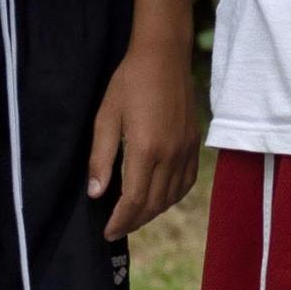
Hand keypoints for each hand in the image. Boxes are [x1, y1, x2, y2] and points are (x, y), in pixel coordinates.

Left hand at [86, 38, 200, 241]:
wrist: (164, 57)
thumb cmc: (129, 82)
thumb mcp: (106, 117)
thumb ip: (100, 157)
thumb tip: (96, 193)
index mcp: (146, 149)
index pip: (134, 200)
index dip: (120, 221)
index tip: (107, 232)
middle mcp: (170, 155)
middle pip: (153, 204)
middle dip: (133, 222)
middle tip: (116, 230)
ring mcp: (185, 150)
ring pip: (171, 197)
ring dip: (152, 213)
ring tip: (133, 217)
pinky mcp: (194, 144)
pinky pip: (186, 182)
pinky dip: (172, 197)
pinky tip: (159, 198)